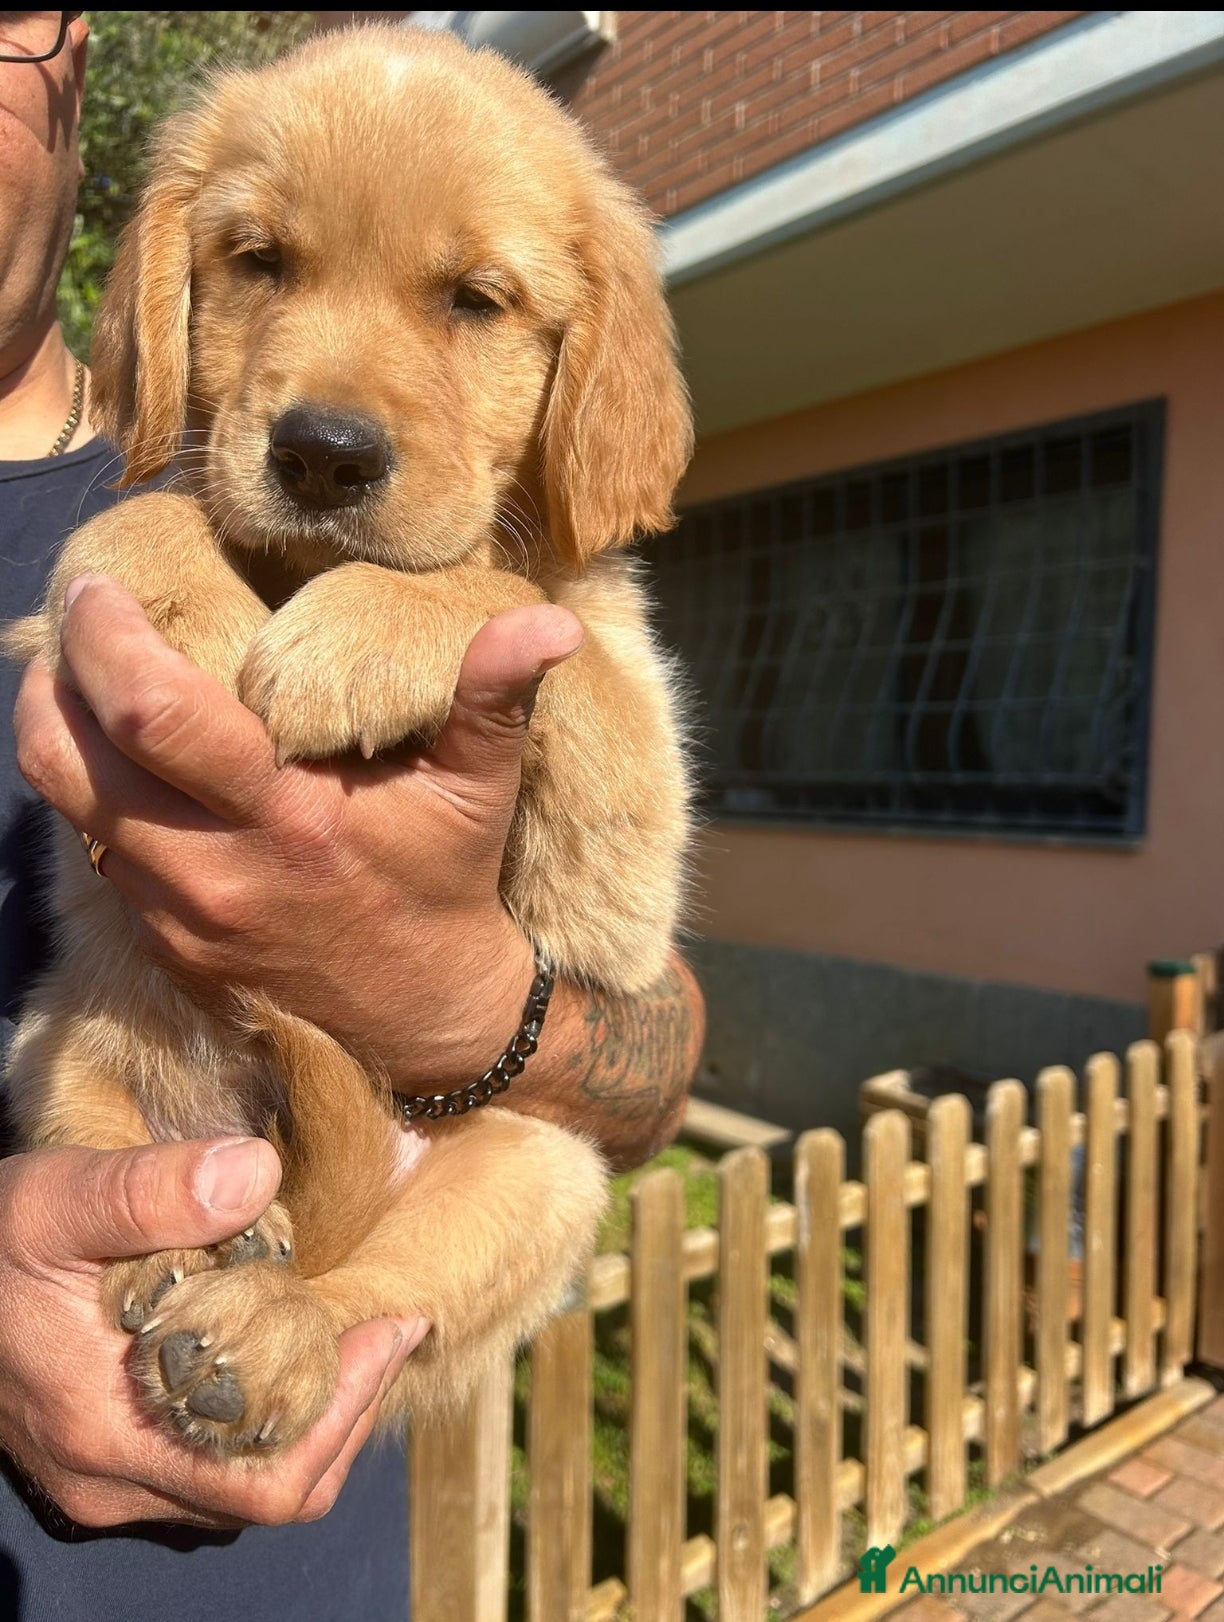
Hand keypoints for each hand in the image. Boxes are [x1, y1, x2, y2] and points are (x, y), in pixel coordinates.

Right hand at [0, 1136, 425, 1527]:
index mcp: (109, 1436)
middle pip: (272, 1490)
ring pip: (244, 1482)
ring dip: (310, 1415)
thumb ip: (149, 1190)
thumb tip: (256, 1174)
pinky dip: (264, 1413)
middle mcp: (113, 1481)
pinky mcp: (105, 1457)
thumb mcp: (54, 1199)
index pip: (268, 1478)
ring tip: (346, 1330)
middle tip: (384, 1323)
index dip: (348, 1408)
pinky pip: (211, 1462)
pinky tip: (279, 1342)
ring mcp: (107, 1477)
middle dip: (345, 1411)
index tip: (393, 1322)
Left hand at [14, 574, 582, 1086]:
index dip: (105, 641)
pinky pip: (95, 850)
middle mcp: (213, 876)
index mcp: (286, 821)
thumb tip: (550, 623)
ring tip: (78, 670)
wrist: (426, 1010)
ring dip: (56, 728)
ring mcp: (178, 919)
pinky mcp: (162, 944)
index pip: (153, 717)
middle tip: (76, 614)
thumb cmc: (448, 879)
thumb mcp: (481, 786)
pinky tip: (121, 750)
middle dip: (54, 673)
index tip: (99, 585)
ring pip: (66, 807)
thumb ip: (496, 696)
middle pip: (68, 761)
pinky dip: (91, 788)